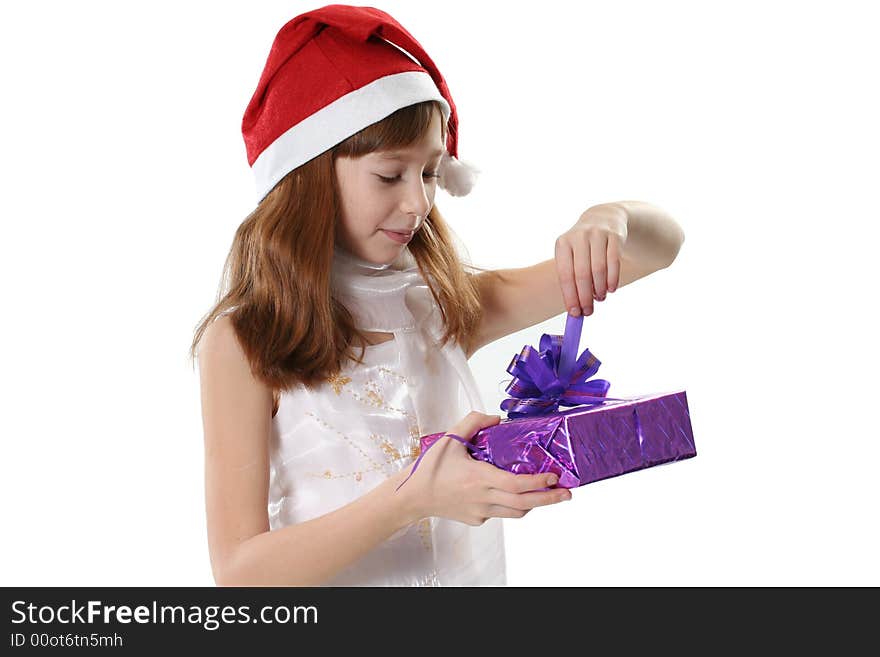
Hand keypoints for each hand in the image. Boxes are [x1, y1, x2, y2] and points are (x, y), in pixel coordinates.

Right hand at [394, 411, 571, 525]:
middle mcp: (483, 498)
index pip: (516, 484)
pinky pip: (501, 512)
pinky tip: (512, 494)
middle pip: (524, 504)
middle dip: (549, 499)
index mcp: (478, 478)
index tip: (554, 476)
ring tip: (549, 494)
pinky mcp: (477, 519)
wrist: (413, 497)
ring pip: (515, 512)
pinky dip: (511, 504)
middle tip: (567, 493)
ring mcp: (481, 512)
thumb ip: (473, 422)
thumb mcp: (449, 438)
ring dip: (534, 504)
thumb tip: (496, 418)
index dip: (538, 482)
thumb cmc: (430, 468)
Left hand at [554, 203, 627, 316]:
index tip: (575, 313)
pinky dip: (612, 279)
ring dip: (600, 289)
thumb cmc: (584, 245)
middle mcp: (579, 237)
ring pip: (599, 269)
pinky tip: (611, 289)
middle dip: (585, 297)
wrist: (604, 218)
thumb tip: (575, 309)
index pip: (565, 275)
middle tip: (589, 312)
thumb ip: (572, 280)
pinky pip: (614, 262)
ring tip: (600, 298)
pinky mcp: (615, 235)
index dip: (570, 296)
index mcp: (563, 244)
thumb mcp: (572, 255)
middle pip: (582, 274)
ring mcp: (597, 234)